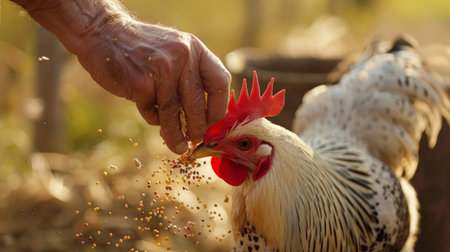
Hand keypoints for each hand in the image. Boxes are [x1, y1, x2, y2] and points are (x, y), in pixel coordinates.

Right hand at [76, 18, 230, 153]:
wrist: (102, 33)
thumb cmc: (142, 50)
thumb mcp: (175, 51)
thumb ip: (191, 76)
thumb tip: (204, 117)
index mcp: (195, 48)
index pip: (220, 82)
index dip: (219, 107)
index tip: (212, 122)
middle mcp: (182, 56)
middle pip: (198, 104)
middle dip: (198, 128)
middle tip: (195, 138)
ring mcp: (162, 69)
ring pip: (175, 113)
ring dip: (176, 135)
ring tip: (178, 147)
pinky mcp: (141, 83)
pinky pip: (153, 112)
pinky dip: (153, 118)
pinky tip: (150, 112)